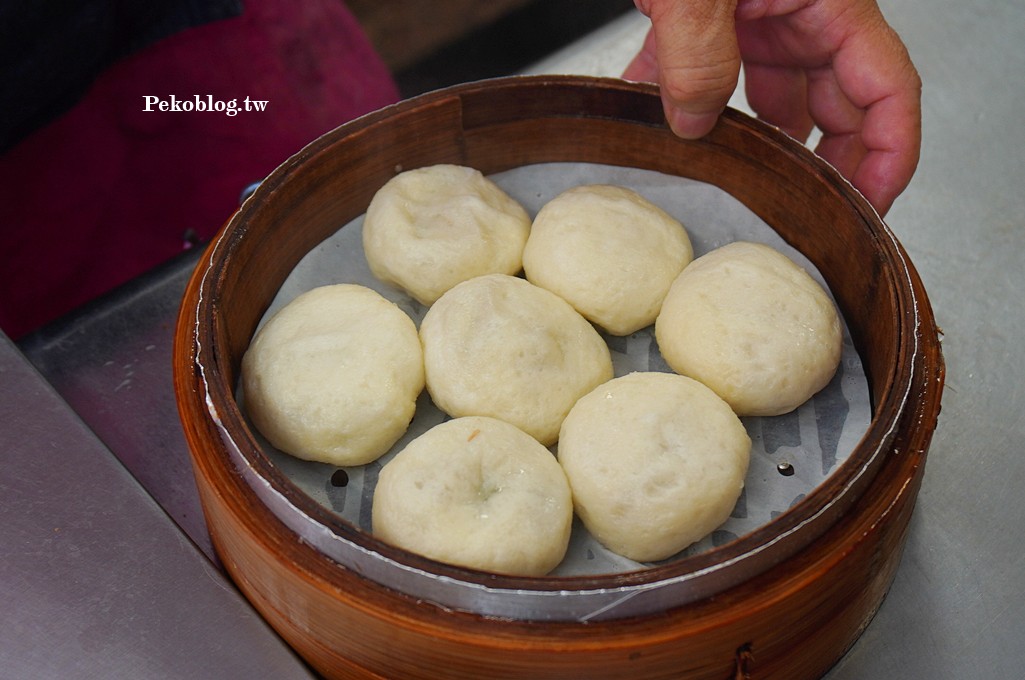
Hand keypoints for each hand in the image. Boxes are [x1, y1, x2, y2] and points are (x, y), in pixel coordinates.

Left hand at [623, 0, 921, 214]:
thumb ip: (696, 55)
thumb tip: (692, 124)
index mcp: (828, 0)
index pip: (887, 91)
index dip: (887, 156)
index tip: (869, 208)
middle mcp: (802, 8)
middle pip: (834, 102)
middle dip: (819, 161)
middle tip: (800, 214)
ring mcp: (758, 9)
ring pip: (770, 90)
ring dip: (745, 132)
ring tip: (726, 177)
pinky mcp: (715, 8)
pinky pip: (712, 63)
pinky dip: (683, 91)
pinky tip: (652, 113)